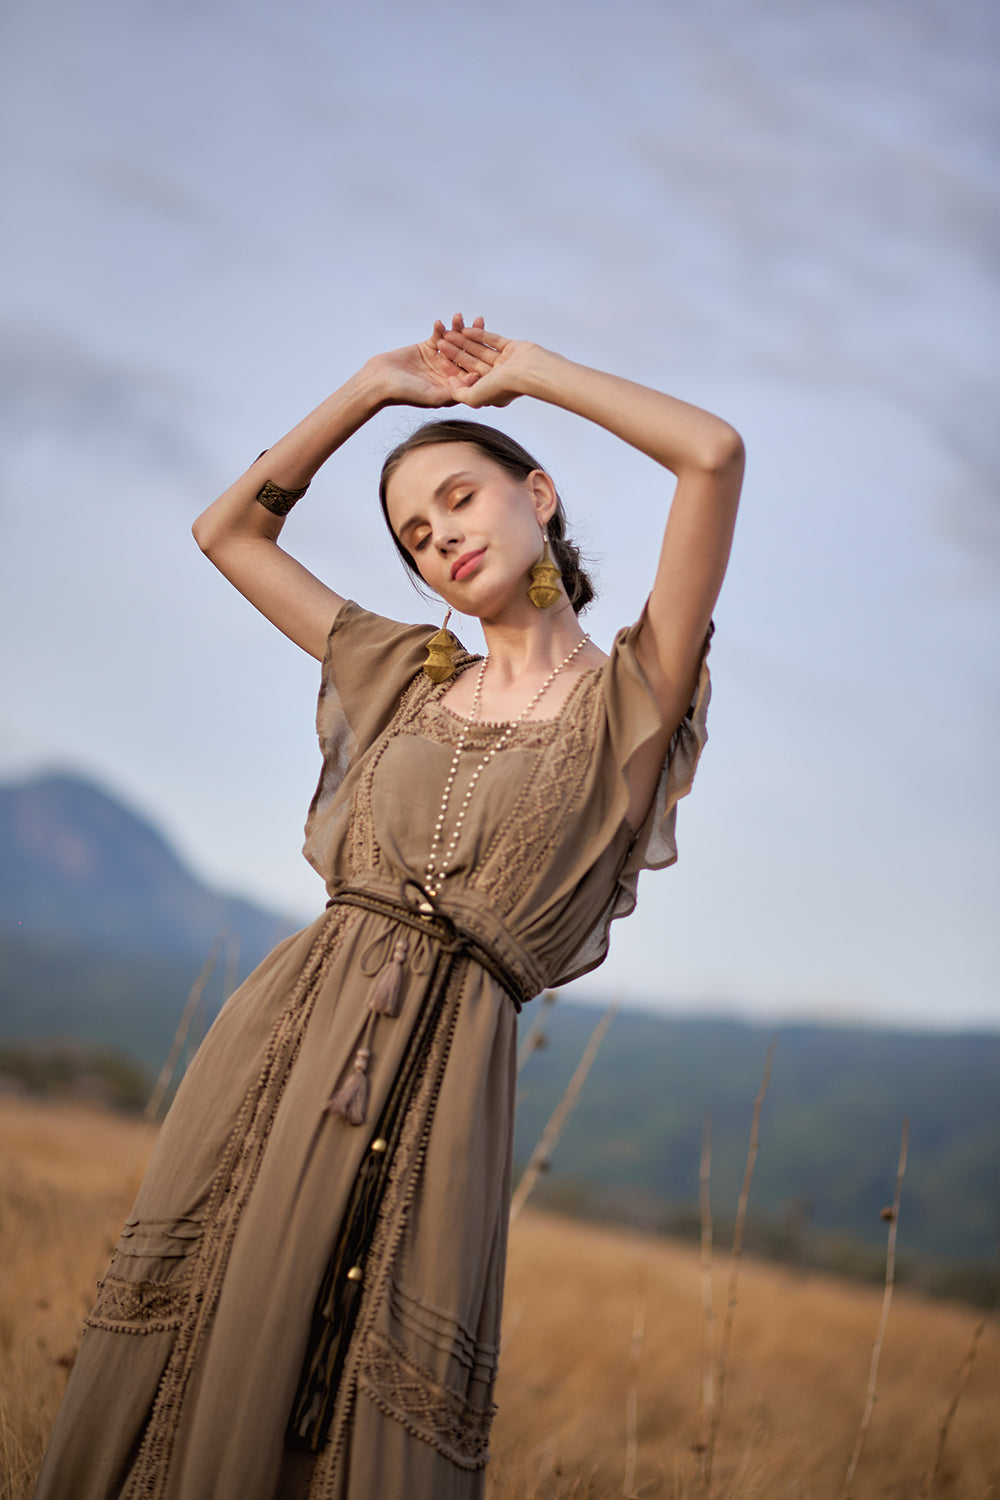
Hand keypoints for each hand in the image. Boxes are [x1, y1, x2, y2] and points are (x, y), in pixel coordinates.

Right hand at [365, 318, 483, 408]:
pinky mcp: (427, 348)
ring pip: (452, 342)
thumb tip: (478, 378)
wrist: (380, 382)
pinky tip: (440, 322)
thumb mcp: (435, 395)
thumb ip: (456, 389)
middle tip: (480, 320)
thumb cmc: (406, 393)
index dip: (480, 354)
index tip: (488, 340)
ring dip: (456, 329)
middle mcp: (449, 373)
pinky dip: (440, 329)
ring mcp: (438, 360)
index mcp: (454, 386)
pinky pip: (437, 336)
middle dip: (472, 336)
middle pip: (465, 352)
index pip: (472, 369)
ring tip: (459, 316)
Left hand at [434, 318, 539, 408]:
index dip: (451, 369)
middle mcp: (497, 377)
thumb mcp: (473, 397)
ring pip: (480, 350)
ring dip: (464, 341)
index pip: (466, 378)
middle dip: (455, 352)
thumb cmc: (503, 387)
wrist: (529, 371)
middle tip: (440, 342)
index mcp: (490, 391)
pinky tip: (466, 328)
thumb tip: (451, 381)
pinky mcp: (512, 348)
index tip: (438, 359)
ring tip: (449, 332)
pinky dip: (479, 334)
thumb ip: (459, 393)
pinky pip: (492, 339)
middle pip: (471, 362)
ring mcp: (505, 362)